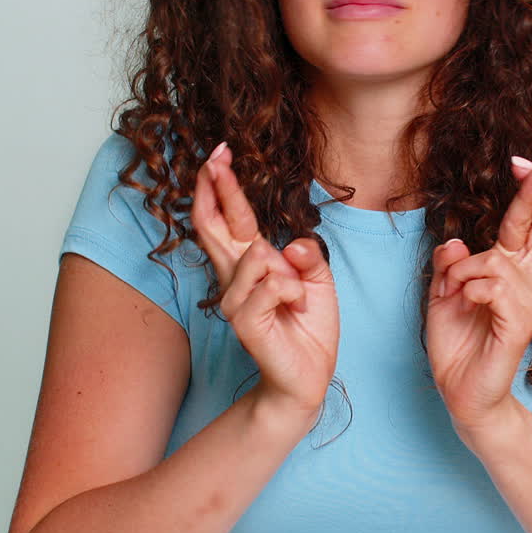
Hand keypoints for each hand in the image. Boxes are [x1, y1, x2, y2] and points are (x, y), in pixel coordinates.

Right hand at [191, 143, 339, 415]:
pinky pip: (271, 284)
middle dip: (215, 190)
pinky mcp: (245, 321)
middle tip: (213, 158)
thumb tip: (291, 243)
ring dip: (287, 271)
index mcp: (252, 264)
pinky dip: (292, 292)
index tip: (218, 155)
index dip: (222, 188)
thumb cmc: (308, 328)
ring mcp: (236, 300)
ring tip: (297, 297)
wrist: (308, 376)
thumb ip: (307, 256)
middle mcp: (236, 279)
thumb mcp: (318, 281)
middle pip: (214, 226)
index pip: (230, 220)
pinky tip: (295, 308)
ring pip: (256, 255)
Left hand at [426, 157, 531, 437]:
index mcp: (507, 275)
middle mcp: (524, 285)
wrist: (462, 395)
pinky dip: (470, 290)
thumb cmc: (456, 346)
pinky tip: (466, 305)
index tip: (526, 164)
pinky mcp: (520, 324)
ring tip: (455, 296)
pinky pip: (493, 287)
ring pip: (495, 261)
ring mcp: (526, 304)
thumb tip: (455, 242)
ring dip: (463, 272)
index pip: (529, 227)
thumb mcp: (441, 297)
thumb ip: (449, 267)